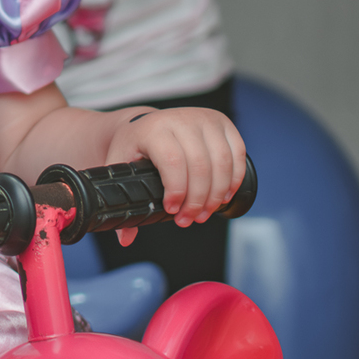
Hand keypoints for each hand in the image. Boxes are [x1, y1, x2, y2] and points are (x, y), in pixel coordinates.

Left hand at [106, 107, 245, 246]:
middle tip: (190, 219)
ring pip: (222, 162)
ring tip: (205, 212)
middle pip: (200, 166)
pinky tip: (224, 196)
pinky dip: (233, 179)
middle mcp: (181, 119)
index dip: (177, 191)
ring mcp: (205, 119)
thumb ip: (121, 200)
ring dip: (217, 194)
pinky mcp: (222, 122)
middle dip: (198, 200)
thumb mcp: (121, 166)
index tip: (172, 210)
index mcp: (154, 128)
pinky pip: (237, 154)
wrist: (148, 121)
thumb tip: (126, 239)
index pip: (173, 161)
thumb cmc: (134, 146)